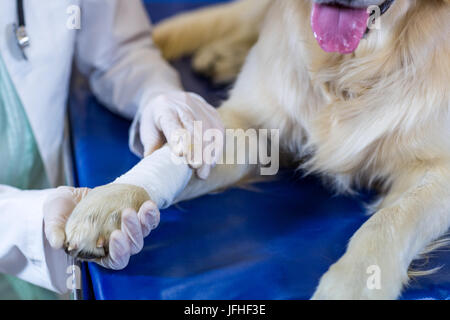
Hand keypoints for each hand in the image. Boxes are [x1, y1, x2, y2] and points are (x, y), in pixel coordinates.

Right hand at [43, 186, 159, 269]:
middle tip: (127, 215)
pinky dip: (152, 214)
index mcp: (99, 252)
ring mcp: (128, 229)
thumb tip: (57, 242)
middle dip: (132, 233)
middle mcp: (117, 243)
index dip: (119, 252)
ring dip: (144, 222)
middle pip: (132, 246)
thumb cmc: (62, 211)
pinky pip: (150, 219)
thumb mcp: (53, 218)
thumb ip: (54, 231)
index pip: (115, 260)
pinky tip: (149, 204)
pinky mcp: (136, 215)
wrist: (74, 195)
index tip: (115, 236)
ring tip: (143, 208)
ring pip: (142, 232)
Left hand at [139, 92, 223, 178]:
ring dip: (208, 153)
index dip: (178, 139)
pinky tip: (212, 162)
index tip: (181, 154)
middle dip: (197, 150)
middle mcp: (183, 104)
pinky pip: (218, 130)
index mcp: (165, 109)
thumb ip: (151, 147)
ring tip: (204, 172)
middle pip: (194, 129)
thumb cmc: (155, 120)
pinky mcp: (211, 111)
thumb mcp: (148, 130)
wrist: (168, 97)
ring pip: (209, 131)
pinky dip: (217, 147)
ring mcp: (199, 106)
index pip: (173, 124)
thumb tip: (153, 168)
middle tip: (196, 169)